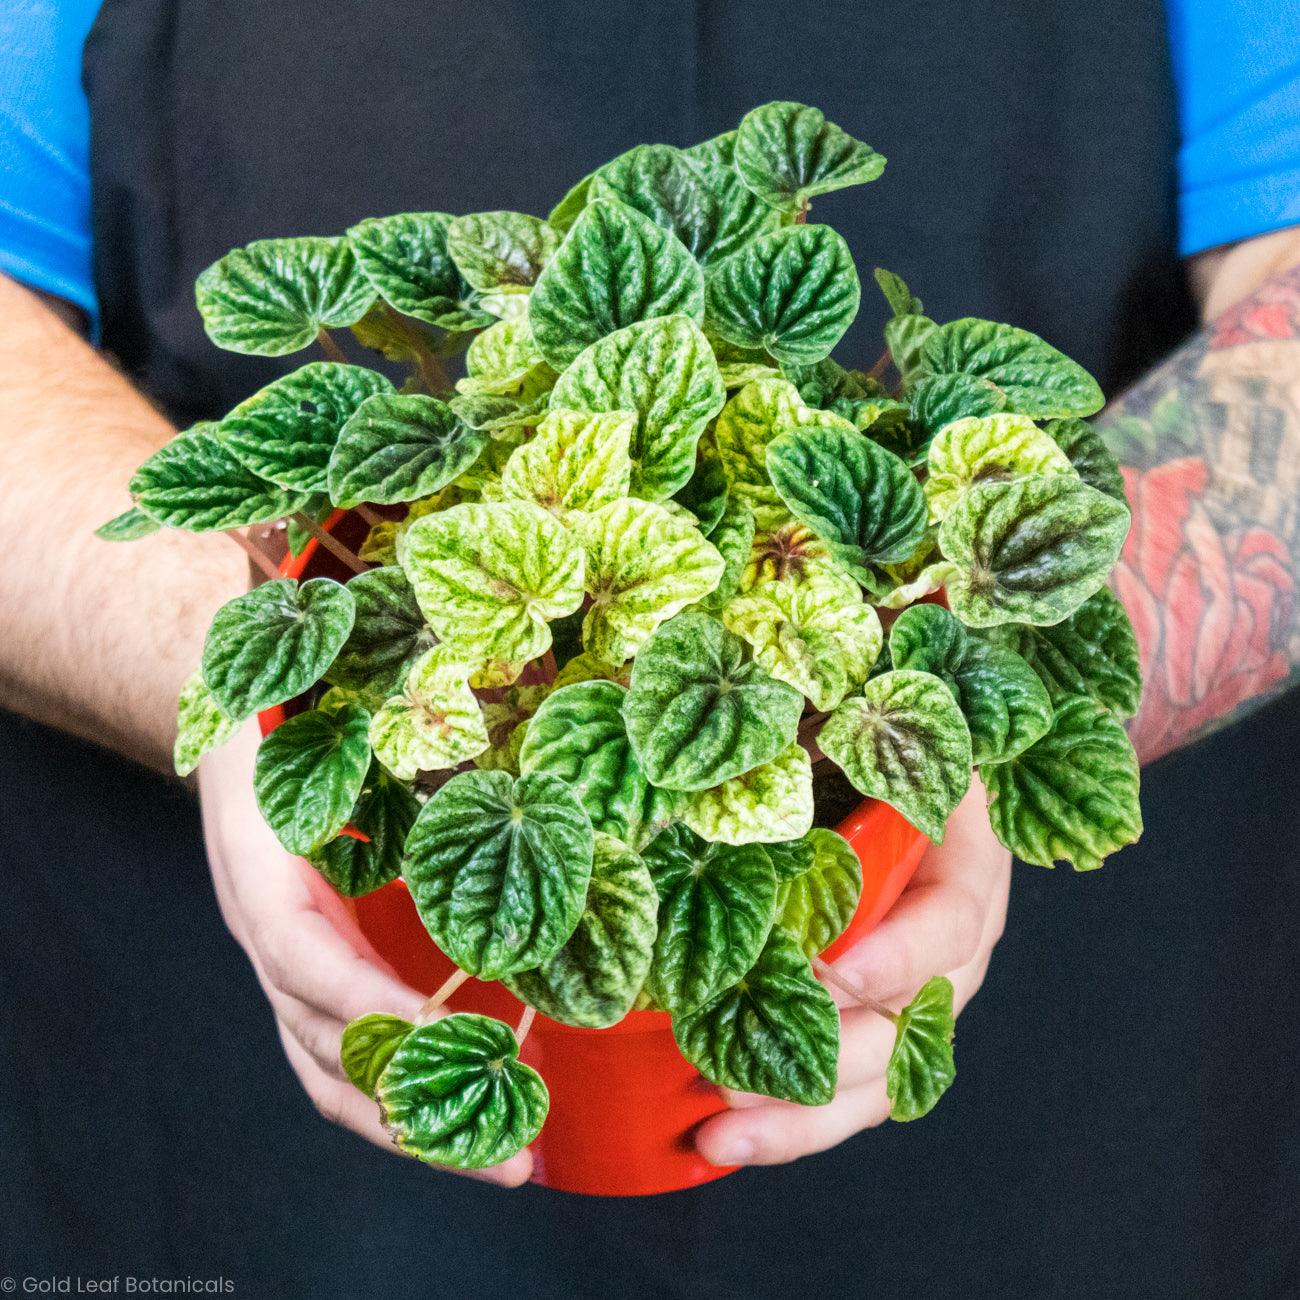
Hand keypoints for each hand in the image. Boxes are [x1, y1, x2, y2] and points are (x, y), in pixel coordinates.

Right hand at [198, 722, 533, 1185]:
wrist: (237, 724)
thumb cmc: (283, 712)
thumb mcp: (315, 717)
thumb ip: (370, 739)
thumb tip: (478, 739)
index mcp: (259, 871)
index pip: (304, 958)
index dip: (366, 1003)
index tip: (442, 1035)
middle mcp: (268, 934)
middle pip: (323, 1048)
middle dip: (413, 1109)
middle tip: (512, 1156)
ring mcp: (287, 963)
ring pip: (334, 1071)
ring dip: (417, 1123)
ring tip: (508, 1156)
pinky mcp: (317, 972)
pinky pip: (346, 1051)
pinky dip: (406, 1086)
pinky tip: (473, 1102)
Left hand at [695, 778, 1010, 1166]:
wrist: (927, 778)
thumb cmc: (899, 752)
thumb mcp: (892, 737)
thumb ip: (848, 742)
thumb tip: (748, 746)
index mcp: (964, 872)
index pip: (948, 926)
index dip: (898, 955)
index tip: (835, 973)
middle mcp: (946, 951)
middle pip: (906, 1030)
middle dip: (826, 1067)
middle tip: (737, 1080)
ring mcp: (911, 995)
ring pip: (874, 1078)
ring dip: (799, 1116)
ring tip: (720, 1131)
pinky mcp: (873, 1020)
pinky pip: (845, 1083)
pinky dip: (789, 1115)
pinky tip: (724, 1134)